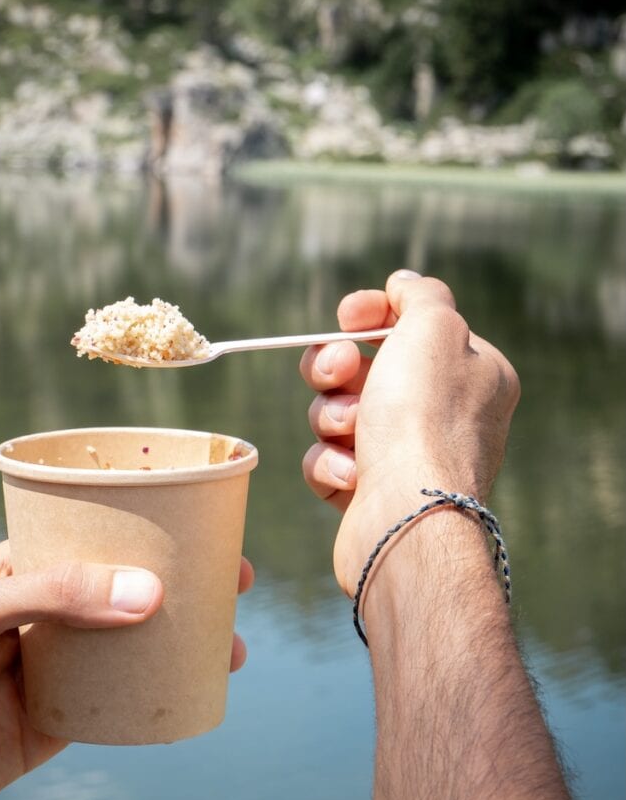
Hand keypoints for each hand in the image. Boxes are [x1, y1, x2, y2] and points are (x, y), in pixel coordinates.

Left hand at [0, 542, 253, 799]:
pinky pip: (119, 704)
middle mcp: (43, 615)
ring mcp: (52, 668)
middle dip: (182, 585)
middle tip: (235, 584)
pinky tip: (195, 692)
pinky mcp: (55, 722)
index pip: (94, 535)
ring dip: (183, 643)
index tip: (202, 526)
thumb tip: (150, 593)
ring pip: (132, 647)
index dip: (149, 529)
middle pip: (125, 589)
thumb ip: (56, 596)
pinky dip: (159, 697)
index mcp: (19, 571)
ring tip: (233, 646)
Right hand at [301, 270, 519, 594]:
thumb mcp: (435, 328)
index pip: (411, 325)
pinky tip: (353, 475)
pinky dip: (332, 463)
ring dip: (332, 415)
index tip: (347, 316)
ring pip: (338, 412)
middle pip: (364, 366)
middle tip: (337, 372)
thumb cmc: (423, 419)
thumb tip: (403, 284)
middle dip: (335, 365)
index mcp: (470, 373)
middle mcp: (442, 414)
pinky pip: (330, 459)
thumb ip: (422, 294)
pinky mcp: (369, 492)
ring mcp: (405, 456)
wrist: (406, 516)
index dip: (370, 314)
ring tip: (351, 432)